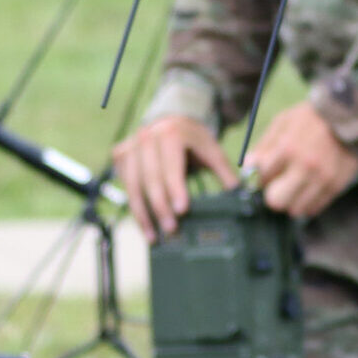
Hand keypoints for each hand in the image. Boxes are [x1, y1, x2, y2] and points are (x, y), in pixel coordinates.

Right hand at [111, 114, 235, 239]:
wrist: (171, 120)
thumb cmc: (194, 140)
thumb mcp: (212, 150)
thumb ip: (224, 172)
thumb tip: (237, 195)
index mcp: (171, 134)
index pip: (171, 167)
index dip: (175, 190)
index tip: (182, 211)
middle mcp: (146, 138)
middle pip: (150, 178)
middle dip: (160, 207)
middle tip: (171, 230)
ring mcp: (130, 146)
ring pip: (132, 185)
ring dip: (143, 214)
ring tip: (154, 236)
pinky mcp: (120, 156)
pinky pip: (126, 185)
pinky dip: (135, 207)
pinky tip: (145, 224)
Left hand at [245, 100, 357, 219]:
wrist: (349, 117)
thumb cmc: (310, 118)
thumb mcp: (282, 122)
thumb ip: (264, 146)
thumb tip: (249, 167)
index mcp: (288, 148)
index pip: (262, 178)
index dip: (261, 177)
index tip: (267, 172)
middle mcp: (305, 167)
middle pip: (276, 202)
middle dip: (273, 195)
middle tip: (278, 185)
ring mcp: (322, 178)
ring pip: (296, 210)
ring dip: (291, 201)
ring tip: (296, 186)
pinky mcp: (336, 186)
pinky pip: (314, 209)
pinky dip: (307, 202)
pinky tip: (309, 188)